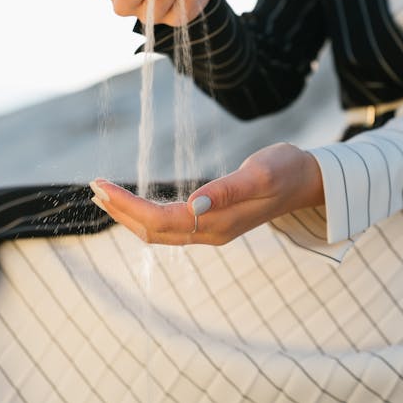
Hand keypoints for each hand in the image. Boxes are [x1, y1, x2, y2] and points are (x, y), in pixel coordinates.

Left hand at [88, 143, 324, 244]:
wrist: (307, 181)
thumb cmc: (286, 170)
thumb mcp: (262, 173)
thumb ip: (229, 190)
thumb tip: (193, 205)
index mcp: (219, 223)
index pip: (161, 221)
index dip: (128, 207)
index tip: (101, 186)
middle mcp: (211, 233)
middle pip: (154, 231)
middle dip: (121, 212)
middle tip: (94, 187)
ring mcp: (212, 231)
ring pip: (159, 232)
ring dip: (129, 216)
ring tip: (104, 195)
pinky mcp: (213, 223)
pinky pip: (170, 226)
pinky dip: (145, 215)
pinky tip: (135, 203)